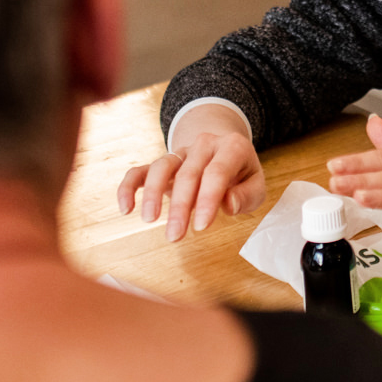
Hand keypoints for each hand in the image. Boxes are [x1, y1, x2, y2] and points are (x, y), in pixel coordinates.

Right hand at [116, 111, 265, 241]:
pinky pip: (141, 170)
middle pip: (188, 174)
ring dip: (152, 194)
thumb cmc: (242, 175)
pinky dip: (129, 186)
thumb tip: (228, 204)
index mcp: (231, 147)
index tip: (201, 226)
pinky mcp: (163, 163)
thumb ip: (247, 195)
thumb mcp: (256, 185)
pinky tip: (125, 208)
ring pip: (161, 167)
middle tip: (174, 235)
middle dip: (180, 206)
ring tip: (149, 220)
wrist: (224, 151)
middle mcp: (204, 145)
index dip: (207, 200)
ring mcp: (181, 152)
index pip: (216, 173)